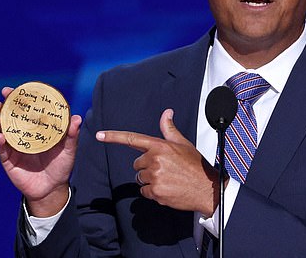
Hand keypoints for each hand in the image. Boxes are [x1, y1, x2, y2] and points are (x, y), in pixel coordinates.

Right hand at [0, 87, 82, 216]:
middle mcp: (22, 135)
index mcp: (35, 129)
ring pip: (0, 131)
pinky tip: (1, 136)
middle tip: (1, 99)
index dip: (19, 99)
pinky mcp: (8, 160)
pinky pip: (2, 149)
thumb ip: (72, 135)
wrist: (53, 189)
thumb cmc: (62, 166)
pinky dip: (0, 142)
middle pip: (8, 117)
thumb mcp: (69, 150)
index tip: (14, 89)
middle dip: (3, 107)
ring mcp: (14, 147)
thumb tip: (77, 117)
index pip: (25, 110)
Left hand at [97, 109, 219, 215]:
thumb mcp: (183, 144)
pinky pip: (144, 191)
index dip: (114, 137)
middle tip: (165, 169)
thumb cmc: (195, 166)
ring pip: (140, 178)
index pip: (133, 139)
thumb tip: (166, 113)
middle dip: (147, 167)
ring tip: (167, 179)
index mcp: (160, 146)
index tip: (99, 135)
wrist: (207, 188)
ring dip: (150, 180)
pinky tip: (167, 189)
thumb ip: (169, 129)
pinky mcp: (155, 191)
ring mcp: (155, 176)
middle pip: (137, 164)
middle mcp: (155, 160)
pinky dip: (153, 192)